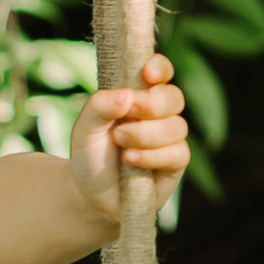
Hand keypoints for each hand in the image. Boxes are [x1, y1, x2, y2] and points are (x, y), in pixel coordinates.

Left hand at [72, 54, 190, 225]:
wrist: (91, 196)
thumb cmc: (90, 155)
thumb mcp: (85, 128)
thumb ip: (99, 106)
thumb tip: (126, 95)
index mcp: (138, 95)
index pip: (160, 71)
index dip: (159, 67)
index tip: (147, 73)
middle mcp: (158, 114)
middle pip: (173, 97)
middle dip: (151, 104)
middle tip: (126, 113)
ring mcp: (169, 138)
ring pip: (176, 126)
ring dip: (146, 134)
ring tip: (120, 142)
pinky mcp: (175, 164)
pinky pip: (178, 153)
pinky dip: (153, 155)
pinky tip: (131, 160)